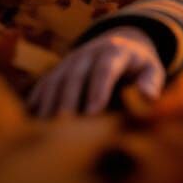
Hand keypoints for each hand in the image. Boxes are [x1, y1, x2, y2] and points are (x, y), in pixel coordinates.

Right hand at [26, 26, 164, 117]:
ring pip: (54, 82)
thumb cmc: (137, 68)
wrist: (116, 47)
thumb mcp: (151, 70)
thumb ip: (150, 82)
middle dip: (69, 102)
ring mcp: (68, 62)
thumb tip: (147, 96)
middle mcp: (88, 54)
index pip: (105, 67)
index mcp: (115, 51)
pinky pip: (41, 89)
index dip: (98, 88)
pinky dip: (35, 107)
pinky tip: (32, 130)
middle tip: (66, 130)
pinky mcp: (54, 74)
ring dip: (49, 107)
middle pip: (75, 76)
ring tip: (48, 135)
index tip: (93, 112)